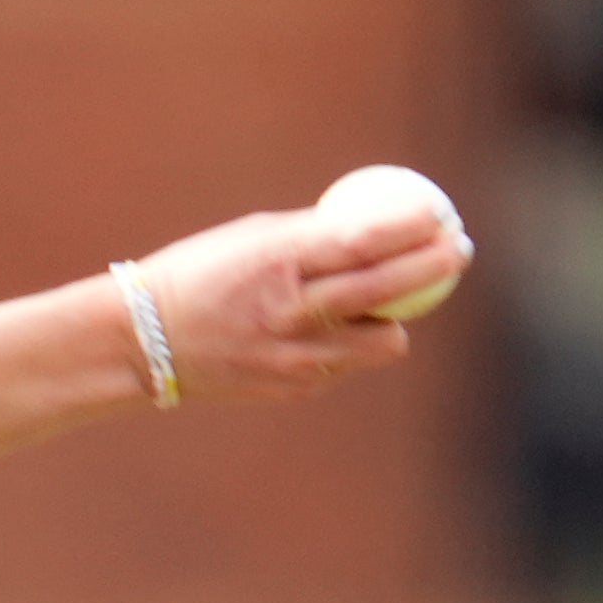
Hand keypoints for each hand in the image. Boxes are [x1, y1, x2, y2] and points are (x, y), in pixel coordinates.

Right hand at [134, 195, 470, 406]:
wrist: (144, 342)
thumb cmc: (201, 274)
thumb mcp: (256, 239)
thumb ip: (316, 236)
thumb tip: (380, 222)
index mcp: (278, 262)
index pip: (363, 241)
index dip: (412, 227)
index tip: (440, 214)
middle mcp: (291, 312)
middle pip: (387, 290)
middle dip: (435, 266)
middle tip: (458, 249)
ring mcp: (294, 357)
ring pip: (382, 340)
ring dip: (394, 318)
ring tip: (391, 299)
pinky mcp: (294, 389)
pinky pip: (346, 363)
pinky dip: (350, 345)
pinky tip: (333, 330)